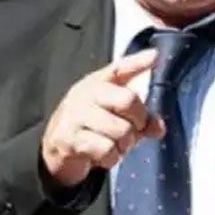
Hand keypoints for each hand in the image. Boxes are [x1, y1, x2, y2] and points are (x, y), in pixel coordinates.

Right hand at [41, 49, 165, 187]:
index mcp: (98, 83)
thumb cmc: (92, 125)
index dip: (138, 62)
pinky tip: (101, 155)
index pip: (120, 68)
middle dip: (138, 122)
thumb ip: (141, 117)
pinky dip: (111, 158)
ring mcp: (75, 115)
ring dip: (124, 145)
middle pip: (128, 101)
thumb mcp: (116, 115)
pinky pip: (106, 150)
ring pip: (121, 130)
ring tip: (114, 145)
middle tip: (132, 131)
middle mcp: (86, 93)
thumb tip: (159, 127)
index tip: (156, 56)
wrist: (56, 146)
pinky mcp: (68, 138)